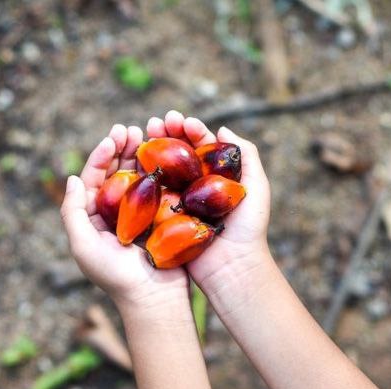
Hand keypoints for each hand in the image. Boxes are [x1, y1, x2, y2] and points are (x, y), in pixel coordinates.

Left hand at [61, 124, 189, 311]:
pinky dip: (164, 169)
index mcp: (95, 217)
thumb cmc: (115, 277)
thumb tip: (73, 179)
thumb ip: (72, 212)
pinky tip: (169, 154)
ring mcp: (143, 214)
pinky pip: (163, 188)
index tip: (113, 137)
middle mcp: (118, 212)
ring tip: (148, 134)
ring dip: (143, 153)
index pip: (95, 178)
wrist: (154, 299)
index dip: (101, 154)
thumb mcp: (83, 246)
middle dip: (123, 147)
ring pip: (141, 175)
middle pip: (118, 171)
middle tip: (131, 128)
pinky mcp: (165, 217)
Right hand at [144, 111, 272, 291]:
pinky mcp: (163, 218)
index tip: (181, 120)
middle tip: (155, 121)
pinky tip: (134, 161)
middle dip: (165, 133)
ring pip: (161, 169)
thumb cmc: (248, 228)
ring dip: (150, 149)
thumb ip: (246, 156)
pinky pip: (150, 194)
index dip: (189, 129)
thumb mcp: (256, 187)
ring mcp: (177, 201)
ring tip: (142, 134)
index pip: (200, 145)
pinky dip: (141, 176)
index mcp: (214, 176)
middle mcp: (194, 186)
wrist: (232, 266)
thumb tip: (223, 129)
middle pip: (177, 153)